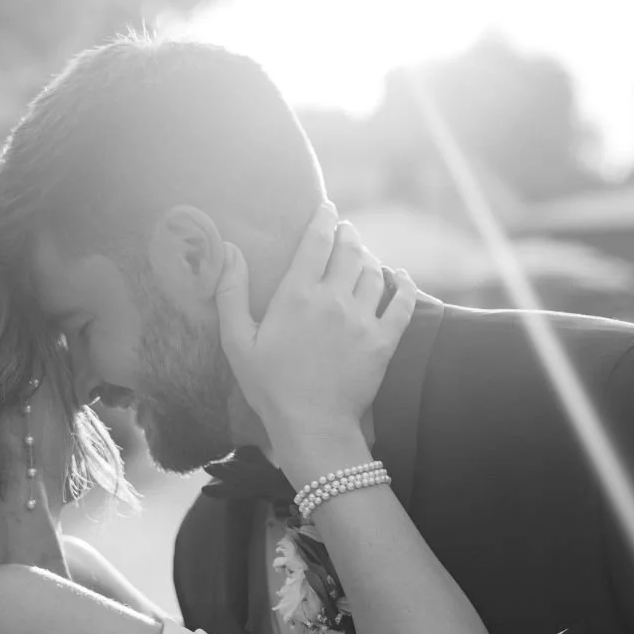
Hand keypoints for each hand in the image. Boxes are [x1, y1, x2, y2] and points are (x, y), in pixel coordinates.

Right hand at [216, 204, 416, 459]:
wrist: (311, 426)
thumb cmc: (269, 386)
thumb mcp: (237, 341)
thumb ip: (231, 292)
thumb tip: (229, 249)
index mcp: (297, 295)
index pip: (316, 241)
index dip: (323, 219)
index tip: (326, 208)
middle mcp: (333, 299)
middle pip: (349, 251)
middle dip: (347, 234)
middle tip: (345, 230)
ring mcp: (362, 319)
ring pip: (373, 272)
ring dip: (368, 257)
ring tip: (362, 254)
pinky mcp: (383, 341)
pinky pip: (402, 303)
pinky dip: (404, 285)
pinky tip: (401, 277)